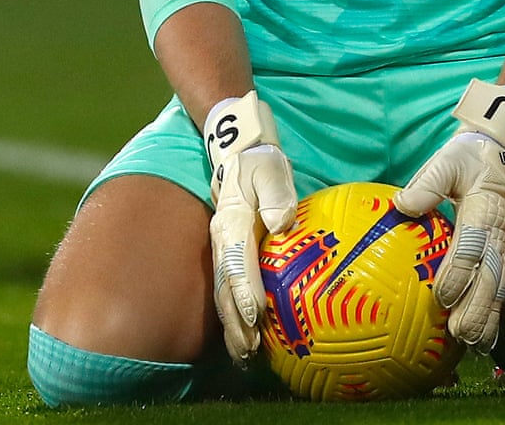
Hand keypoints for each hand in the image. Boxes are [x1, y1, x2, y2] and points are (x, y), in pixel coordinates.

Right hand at [204, 92, 296, 363]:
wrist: (237, 149)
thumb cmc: (259, 159)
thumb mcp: (270, 167)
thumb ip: (275, 193)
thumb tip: (282, 222)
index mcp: (233, 221)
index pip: (238, 262)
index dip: (245, 291)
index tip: (255, 317)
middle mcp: (223, 240)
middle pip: (226, 287)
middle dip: (235, 322)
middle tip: (249, 351)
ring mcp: (223, 248)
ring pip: (225, 292)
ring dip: (233, 325)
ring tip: (245, 355)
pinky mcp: (229, 251)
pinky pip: (231, 286)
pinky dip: (236, 313)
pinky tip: (249, 334)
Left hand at [395, 80, 504, 351]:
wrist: (500, 154)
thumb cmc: (466, 159)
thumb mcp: (447, 160)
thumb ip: (428, 183)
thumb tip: (402, 204)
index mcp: (484, 207)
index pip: (472, 243)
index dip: (459, 270)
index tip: (440, 294)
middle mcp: (500, 229)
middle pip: (491, 272)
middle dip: (478, 305)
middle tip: (461, 332)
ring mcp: (504, 243)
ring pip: (499, 283)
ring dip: (489, 314)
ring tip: (474, 342)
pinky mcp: (503, 252)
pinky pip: (501, 284)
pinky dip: (495, 312)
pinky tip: (485, 337)